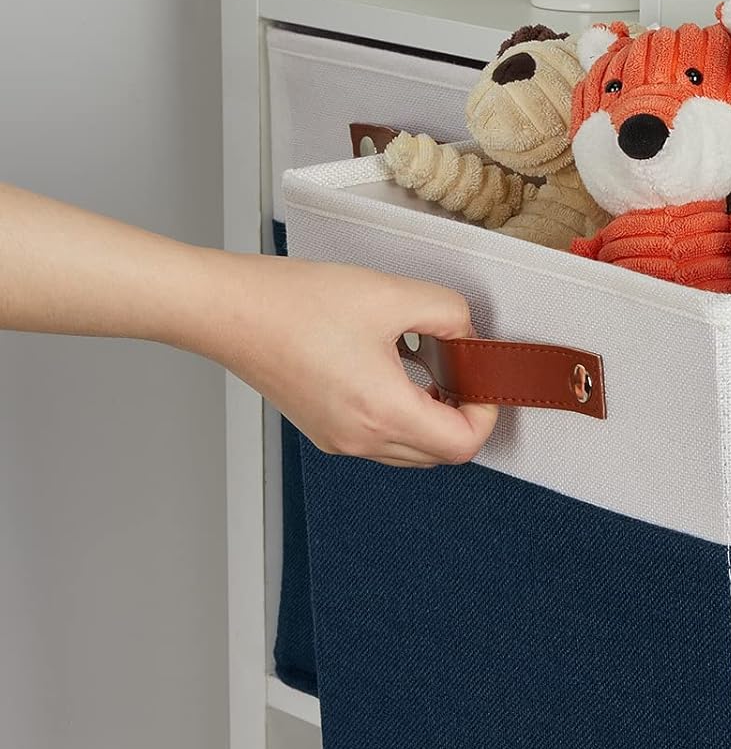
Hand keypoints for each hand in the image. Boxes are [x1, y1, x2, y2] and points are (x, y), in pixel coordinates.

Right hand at [215, 257, 498, 467]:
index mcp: (383, 412)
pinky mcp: (325, 432)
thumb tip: (467, 334)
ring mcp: (340, 441)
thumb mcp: (390, 293)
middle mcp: (361, 440)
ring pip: (412, 452)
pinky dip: (401, 416)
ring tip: (427, 368)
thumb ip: (448, 312)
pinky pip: (382, 440)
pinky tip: (394, 372)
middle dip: (462, 416)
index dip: (485, 414)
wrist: (227, 310)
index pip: (463, 444)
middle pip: (441, 455)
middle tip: (460, 370)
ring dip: (432, 419)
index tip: (481, 380)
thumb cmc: (294, 302)